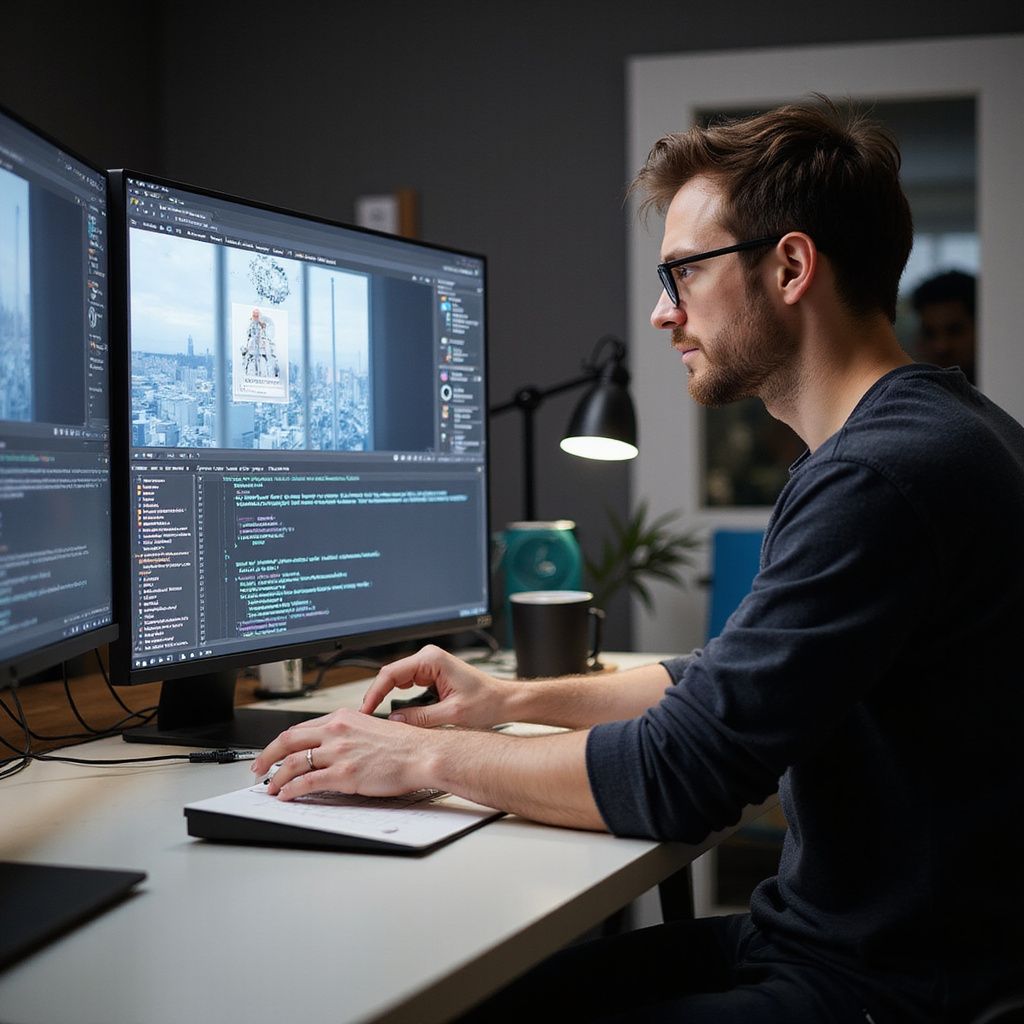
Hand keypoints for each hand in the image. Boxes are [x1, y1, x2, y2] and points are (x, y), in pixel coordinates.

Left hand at [251, 709, 427, 800]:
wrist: (422, 754)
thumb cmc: (405, 744)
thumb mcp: (372, 727)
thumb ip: (349, 734)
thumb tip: (334, 746)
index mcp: (342, 717)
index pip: (302, 727)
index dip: (283, 741)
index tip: (275, 750)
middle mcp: (336, 731)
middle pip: (288, 740)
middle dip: (267, 755)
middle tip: (258, 767)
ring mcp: (338, 752)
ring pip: (292, 762)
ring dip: (276, 777)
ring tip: (270, 787)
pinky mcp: (343, 774)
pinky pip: (306, 782)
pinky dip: (290, 790)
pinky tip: (286, 795)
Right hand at [359, 644, 515, 729]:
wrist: (504, 701)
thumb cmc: (487, 702)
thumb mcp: (452, 714)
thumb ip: (420, 718)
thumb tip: (394, 721)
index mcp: (432, 659)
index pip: (391, 674)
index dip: (374, 693)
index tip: (365, 711)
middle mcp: (429, 658)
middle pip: (391, 676)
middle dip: (378, 696)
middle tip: (368, 719)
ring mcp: (429, 666)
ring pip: (397, 681)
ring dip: (388, 698)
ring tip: (379, 718)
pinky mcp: (431, 675)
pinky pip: (407, 685)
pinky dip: (399, 698)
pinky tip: (396, 714)